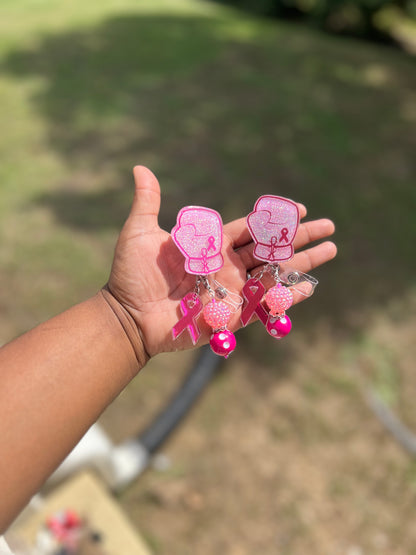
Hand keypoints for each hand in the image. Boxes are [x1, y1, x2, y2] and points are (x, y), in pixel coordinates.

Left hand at [106, 166, 336, 356]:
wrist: (128, 316)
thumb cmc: (131, 275)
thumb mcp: (140, 232)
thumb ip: (149, 201)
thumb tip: (140, 168)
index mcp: (211, 244)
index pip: (251, 228)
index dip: (275, 218)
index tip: (301, 208)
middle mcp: (226, 266)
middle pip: (271, 248)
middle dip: (301, 237)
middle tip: (329, 226)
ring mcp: (232, 290)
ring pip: (275, 273)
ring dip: (304, 263)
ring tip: (331, 250)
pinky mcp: (233, 315)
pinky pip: (266, 304)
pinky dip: (288, 297)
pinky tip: (311, 287)